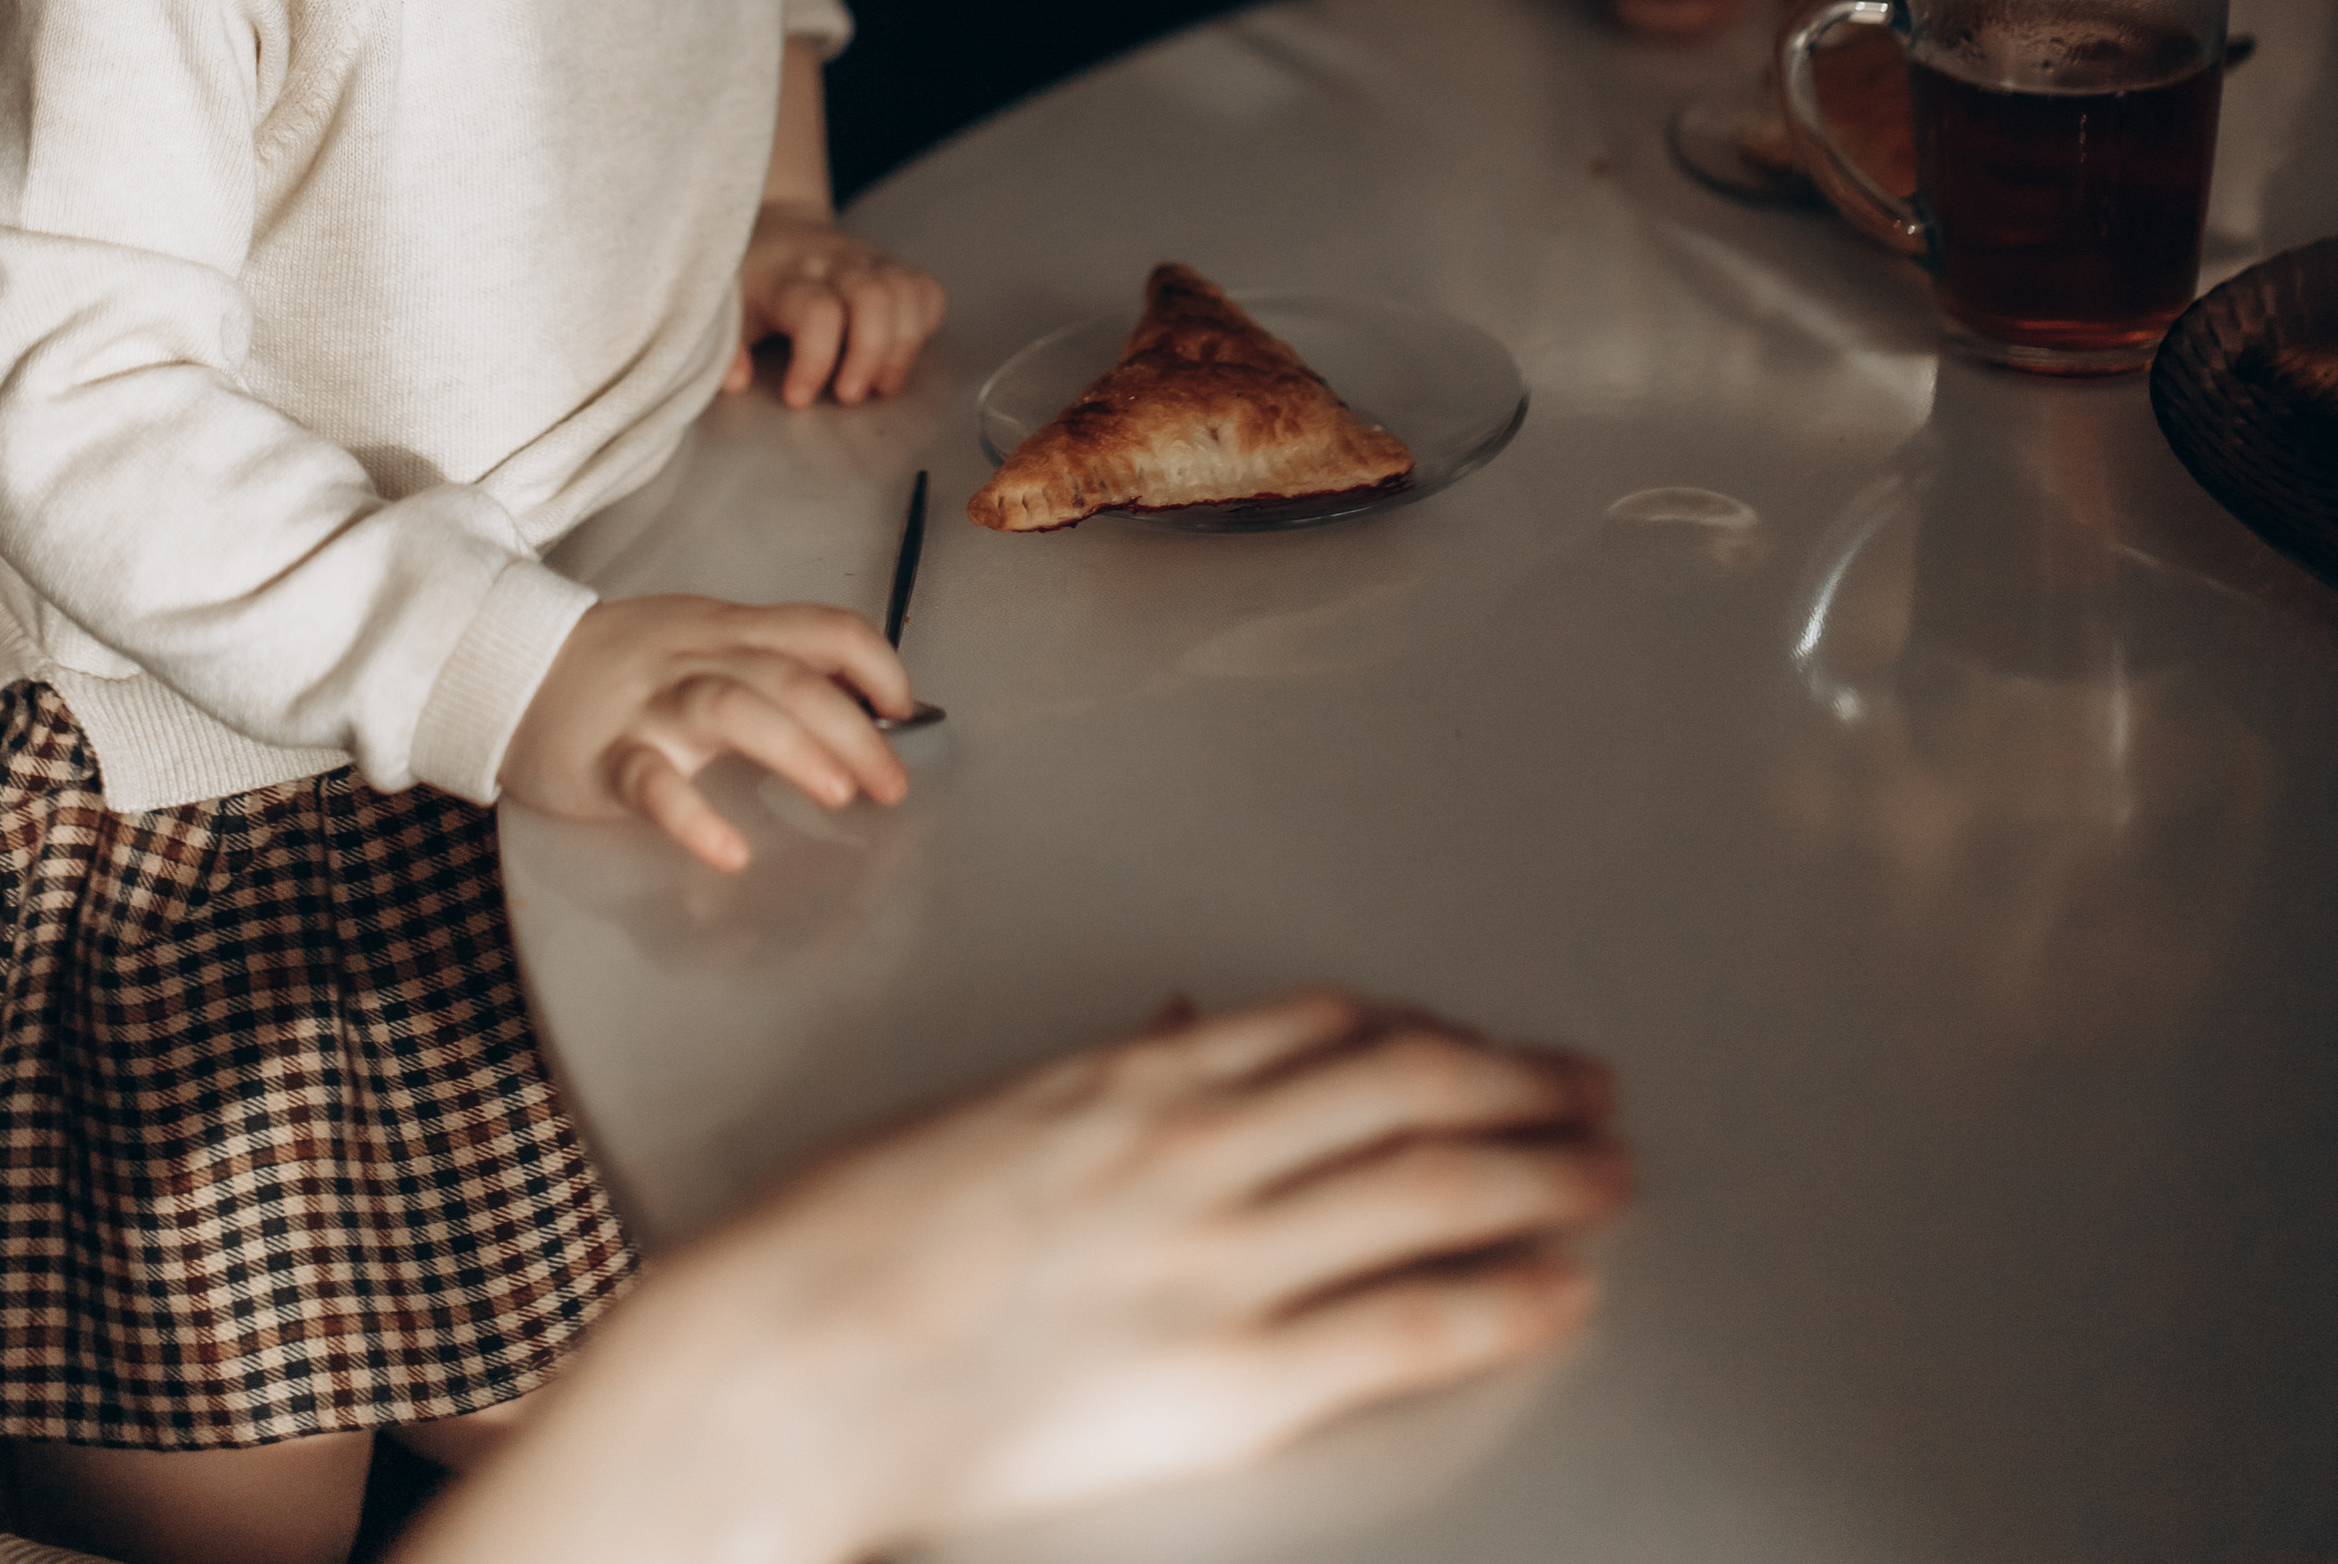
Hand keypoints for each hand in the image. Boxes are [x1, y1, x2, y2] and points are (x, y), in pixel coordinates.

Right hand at [427, 994, 1630, 1562]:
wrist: (790, 1356)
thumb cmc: (854, 1241)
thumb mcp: (987, 1114)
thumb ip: (1099, 1079)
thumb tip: (1172, 1032)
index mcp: (1131, 1074)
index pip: (1326, 1025)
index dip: (1429, 1029)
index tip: (1480, 1039)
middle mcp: (1194, 1143)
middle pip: (1409, 1085)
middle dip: (1519, 1083)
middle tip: (1592, 1090)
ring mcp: (1217, 1255)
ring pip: (1430, 1181)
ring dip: (1541, 1171)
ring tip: (1611, 1177)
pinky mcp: (1225, 1376)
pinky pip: (1402, 1321)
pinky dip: (1498, 1297)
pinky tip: (1555, 1289)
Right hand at [501, 593, 913, 869]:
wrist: (505, 665)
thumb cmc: (619, 663)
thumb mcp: (698, 640)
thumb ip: (768, 661)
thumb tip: (859, 698)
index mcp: (729, 630)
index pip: (822, 627)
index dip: (876, 664)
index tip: (906, 712)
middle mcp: (698, 658)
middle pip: (790, 675)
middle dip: (854, 728)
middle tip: (892, 788)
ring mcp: (649, 706)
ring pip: (731, 707)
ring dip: (794, 748)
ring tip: (838, 795)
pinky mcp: (604, 757)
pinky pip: (650, 781)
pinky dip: (692, 815)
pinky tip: (728, 852)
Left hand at [724, 203, 944, 406]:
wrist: (772, 228)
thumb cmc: (747, 281)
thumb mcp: (723, 312)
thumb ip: (725, 348)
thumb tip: (736, 381)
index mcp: (785, 277)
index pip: (816, 312)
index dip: (814, 361)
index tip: (797, 398)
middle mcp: (832, 263)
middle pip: (873, 297)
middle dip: (869, 354)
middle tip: (849, 396)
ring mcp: (868, 261)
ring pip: (907, 291)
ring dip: (903, 346)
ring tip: (882, 385)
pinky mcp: (893, 265)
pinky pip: (926, 288)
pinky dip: (924, 324)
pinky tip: (899, 351)